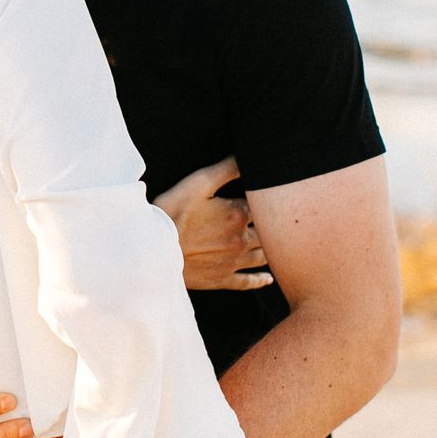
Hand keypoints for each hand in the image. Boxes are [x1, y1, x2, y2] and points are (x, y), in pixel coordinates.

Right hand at [153, 155, 270, 290]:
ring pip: (263, 257)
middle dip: (276, 226)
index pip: (265, 205)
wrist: (152, 250)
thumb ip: (227, 168)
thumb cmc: (172, 211)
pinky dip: (260, 280)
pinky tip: (268, 279)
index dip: (270, 200)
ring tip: (280, 246)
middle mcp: (242, 240)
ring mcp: (233, 262)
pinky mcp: (221, 279)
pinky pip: (247, 282)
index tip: (275, 196)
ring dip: (273, 250)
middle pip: (270, 233)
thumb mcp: (198, 183)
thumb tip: (248, 156)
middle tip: (285, 222)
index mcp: (239, 214)